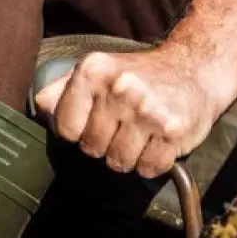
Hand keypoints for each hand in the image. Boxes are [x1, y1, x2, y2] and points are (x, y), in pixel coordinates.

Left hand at [34, 47, 226, 177]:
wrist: (195, 68)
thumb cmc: (138, 76)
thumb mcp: (96, 71)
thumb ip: (60, 91)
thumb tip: (41, 112)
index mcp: (93, 71)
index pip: (65, 129)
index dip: (79, 131)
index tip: (95, 120)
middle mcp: (120, 88)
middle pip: (92, 149)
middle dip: (105, 144)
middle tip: (123, 125)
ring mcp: (148, 110)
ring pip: (119, 163)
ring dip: (129, 156)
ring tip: (141, 133)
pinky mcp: (173, 130)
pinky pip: (148, 169)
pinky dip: (153, 162)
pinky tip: (158, 140)